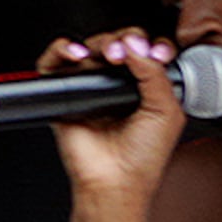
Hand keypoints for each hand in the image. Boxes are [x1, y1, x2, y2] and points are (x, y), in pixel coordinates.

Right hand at [42, 28, 190, 201]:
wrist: (115, 182)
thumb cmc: (143, 158)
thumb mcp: (167, 110)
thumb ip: (156, 73)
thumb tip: (137, 45)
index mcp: (147, 87)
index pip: (147, 50)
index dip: (151, 44)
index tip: (156, 52)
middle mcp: (118, 85)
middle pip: (118, 42)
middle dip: (124, 39)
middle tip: (127, 52)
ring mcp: (91, 89)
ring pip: (90, 47)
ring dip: (100, 42)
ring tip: (108, 55)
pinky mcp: (66, 96)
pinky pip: (55, 64)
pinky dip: (61, 50)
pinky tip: (76, 54)